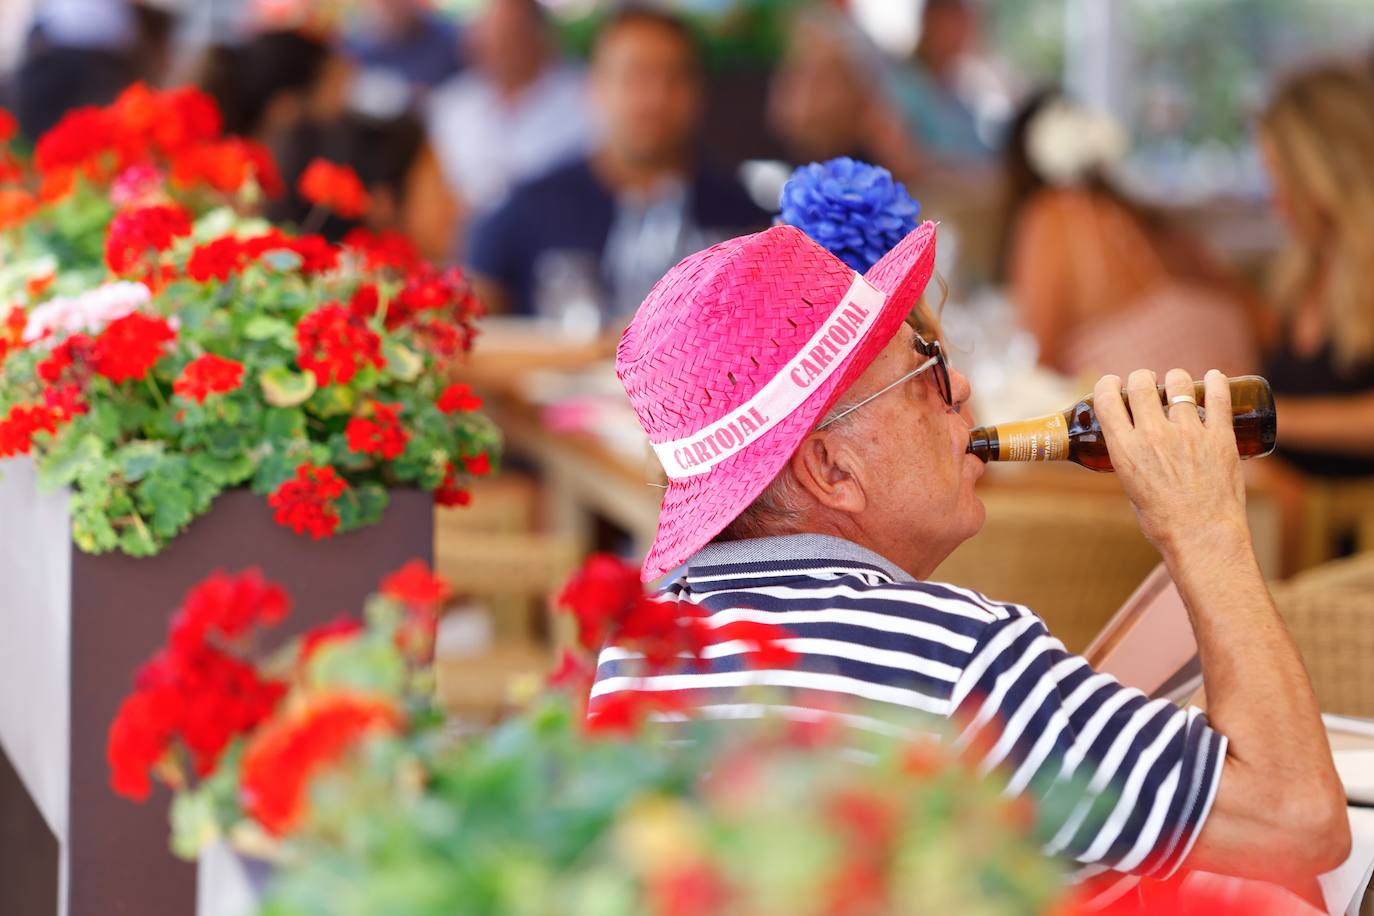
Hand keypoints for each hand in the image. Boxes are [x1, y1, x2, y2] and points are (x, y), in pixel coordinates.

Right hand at [1094, 368, 1249, 555]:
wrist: (1201, 537)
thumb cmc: (1163, 522)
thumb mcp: (1131, 489)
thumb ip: (1133, 462)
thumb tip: (1140, 446)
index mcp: (1125, 450)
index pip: (1107, 400)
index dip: (1107, 384)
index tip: (1112, 383)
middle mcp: (1153, 436)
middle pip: (1141, 385)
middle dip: (1142, 378)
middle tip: (1147, 382)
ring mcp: (1188, 434)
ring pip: (1179, 384)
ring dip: (1175, 378)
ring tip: (1178, 382)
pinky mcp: (1219, 437)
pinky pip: (1218, 398)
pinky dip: (1216, 382)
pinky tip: (1215, 377)